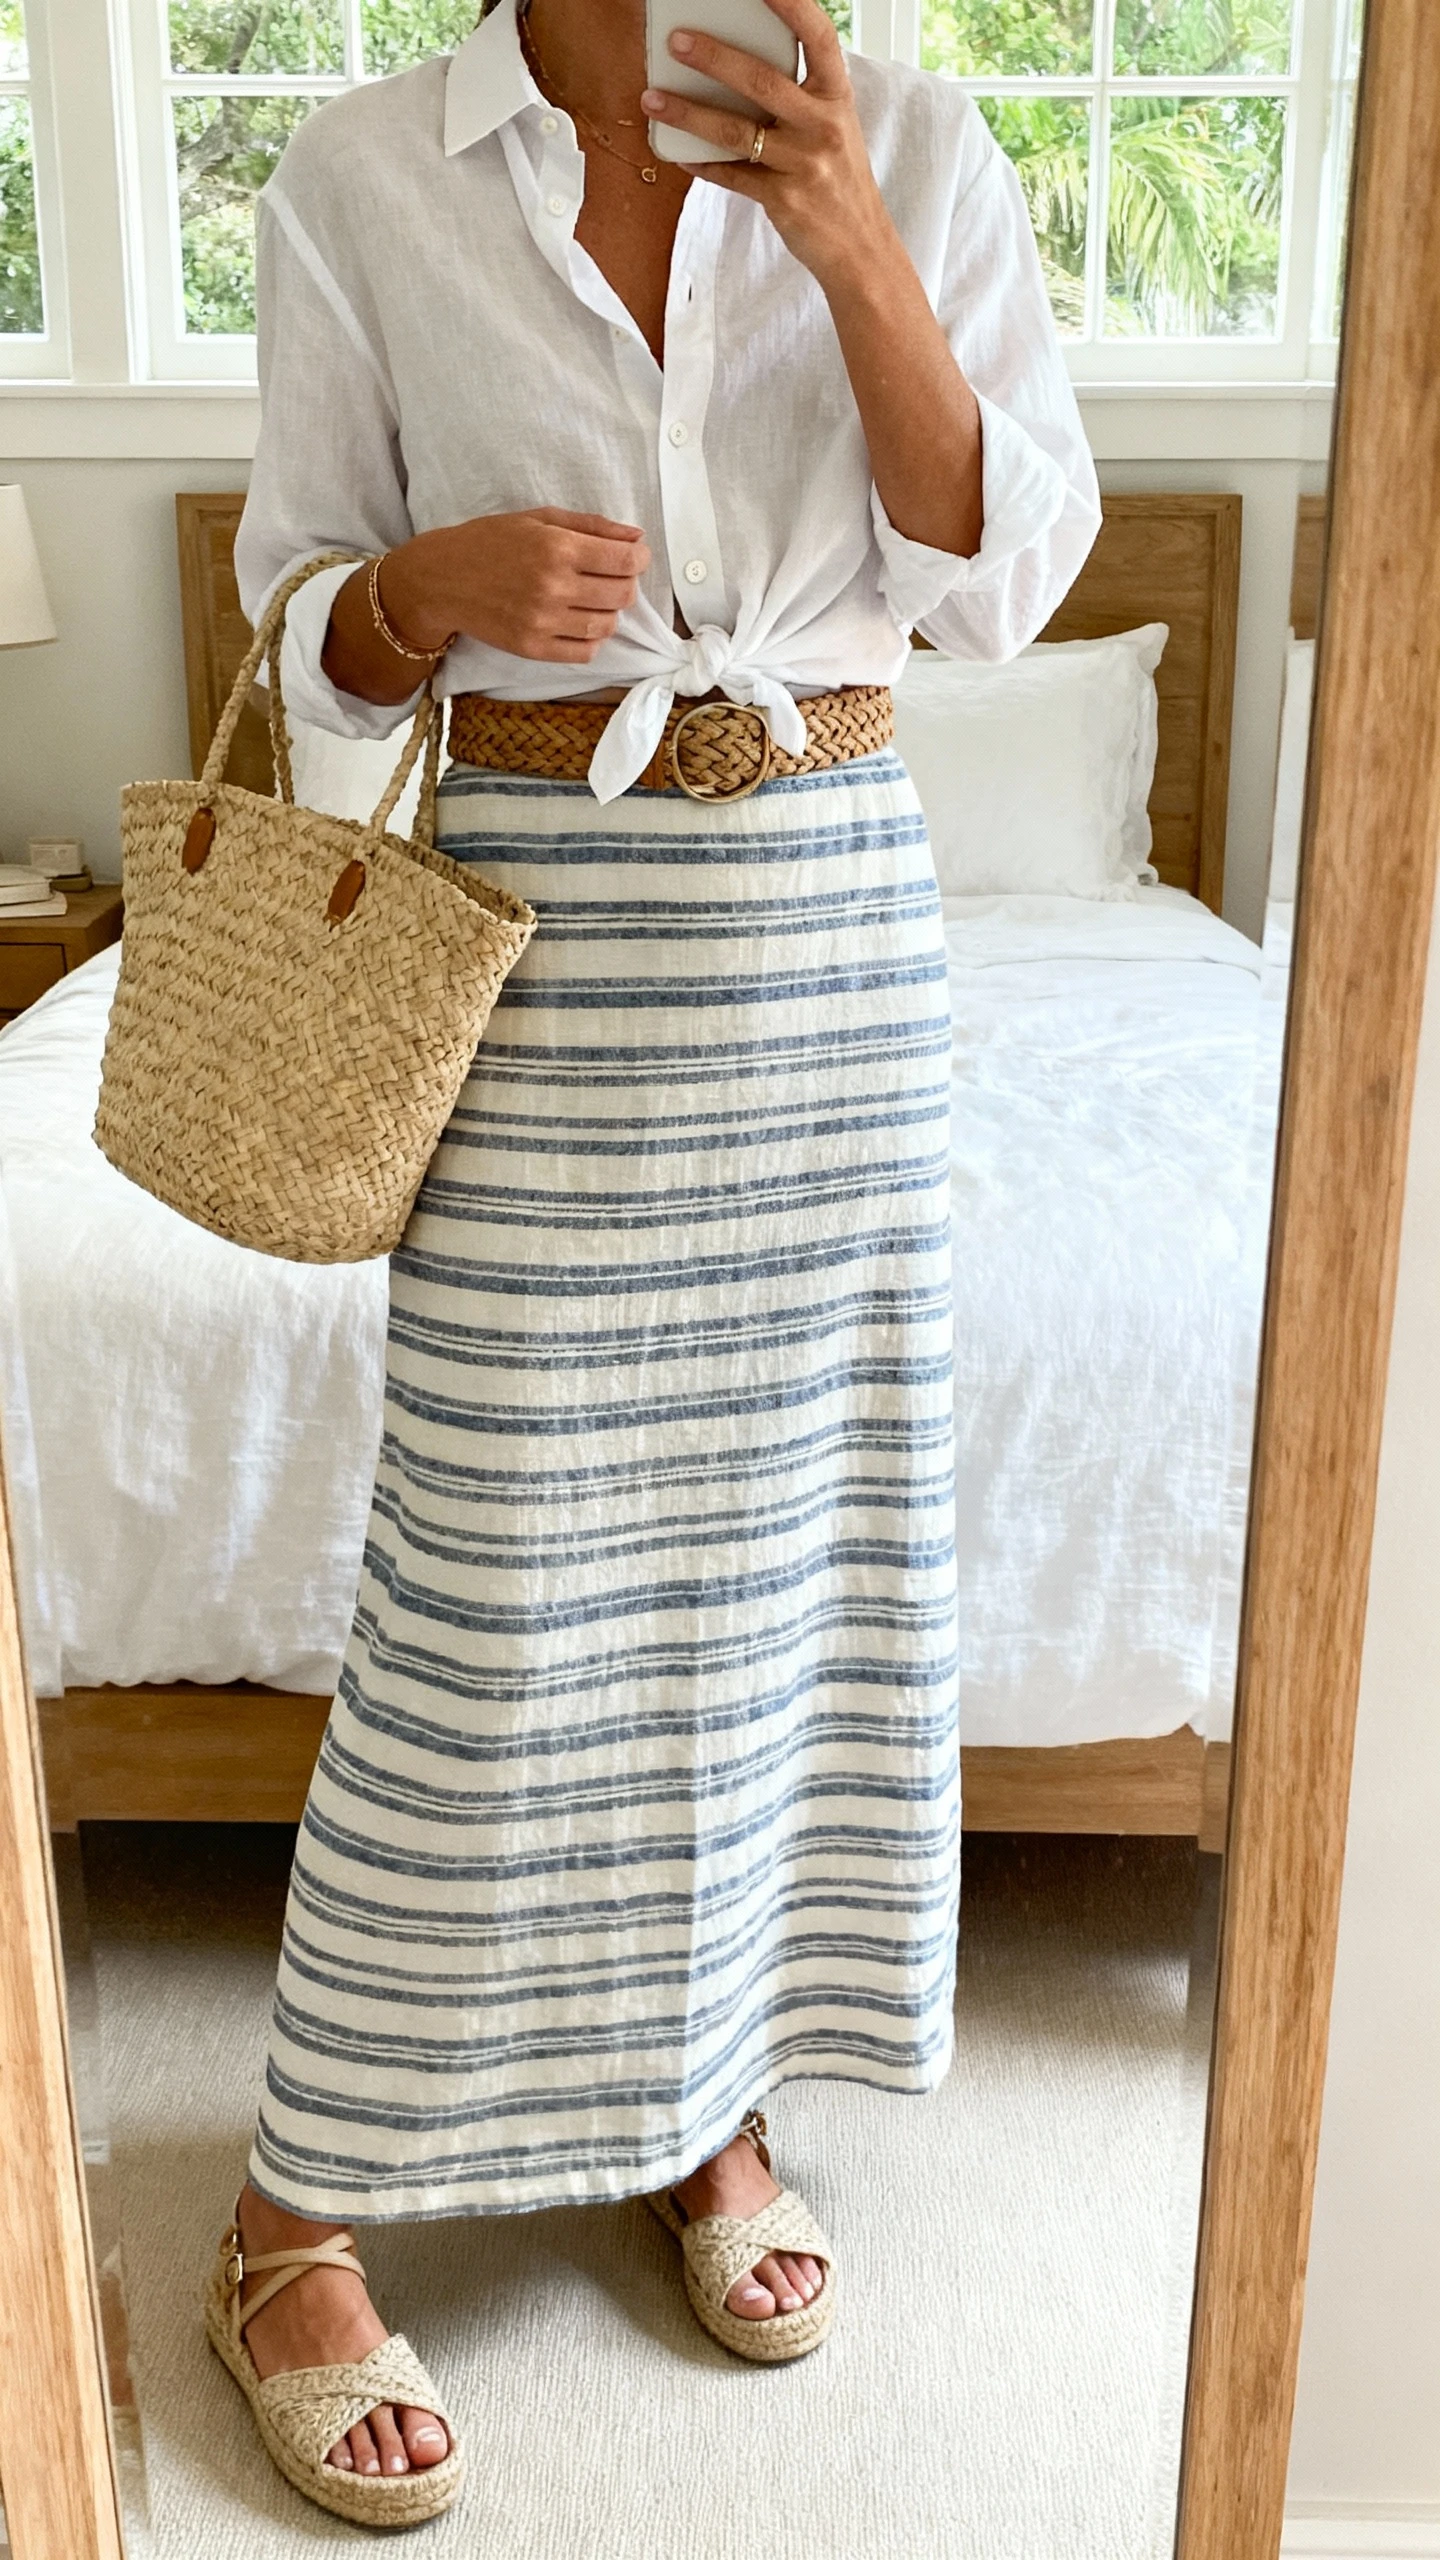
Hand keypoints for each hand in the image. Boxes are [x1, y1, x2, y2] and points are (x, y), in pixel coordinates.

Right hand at [385, 508, 650, 663]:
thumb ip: (591, 526)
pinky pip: (585, 652)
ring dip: (608, 612)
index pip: (624, 561)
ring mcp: (543, 621)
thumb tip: (636, 536)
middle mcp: (553, 586)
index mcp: (557, 547)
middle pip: (622, 595)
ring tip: (589, 599)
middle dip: (625, 583)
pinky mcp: (533, 648)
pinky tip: (577, 622)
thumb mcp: (538, 517)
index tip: (633, 556)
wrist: (442, 579)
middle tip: (609, 576)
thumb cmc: (490, 541)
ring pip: (607, 625)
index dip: (638, 558)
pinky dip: (591, 638)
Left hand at [640, 0, 895, 292]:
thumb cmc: (838, 178)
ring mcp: (804, 164)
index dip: (792, 5)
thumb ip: (797, 97)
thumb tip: (733, 66)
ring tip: (652, 98)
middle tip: (676, 41)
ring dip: (689, 113)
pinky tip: (677, 152)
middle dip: (714, 57)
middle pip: (762, 81)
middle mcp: (824, 125)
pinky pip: (732, 176)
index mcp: (837, 96)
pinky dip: (702, 163)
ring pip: (736, 132)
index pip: (818, 38)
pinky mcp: (784, 200)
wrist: (861, 246)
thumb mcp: (833, 127)